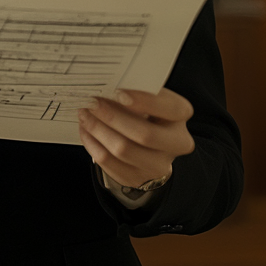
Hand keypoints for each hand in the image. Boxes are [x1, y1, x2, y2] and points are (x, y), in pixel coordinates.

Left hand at [78, 88, 194, 189]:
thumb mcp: (148, 99)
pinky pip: (109, 163)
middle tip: (92, 104)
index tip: (118, 92)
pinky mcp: (137, 178)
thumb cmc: (146, 113)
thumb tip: (107, 88)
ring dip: (98, 130)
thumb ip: (135, 91)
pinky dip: (93, 144)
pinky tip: (86, 131)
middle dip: (113, 117)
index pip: (170, 107)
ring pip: (123, 150)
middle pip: (145, 134)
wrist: (150, 146)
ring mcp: (158, 165)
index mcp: (180, 116)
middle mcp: (176, 142)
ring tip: (85, 115)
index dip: (144, 100)